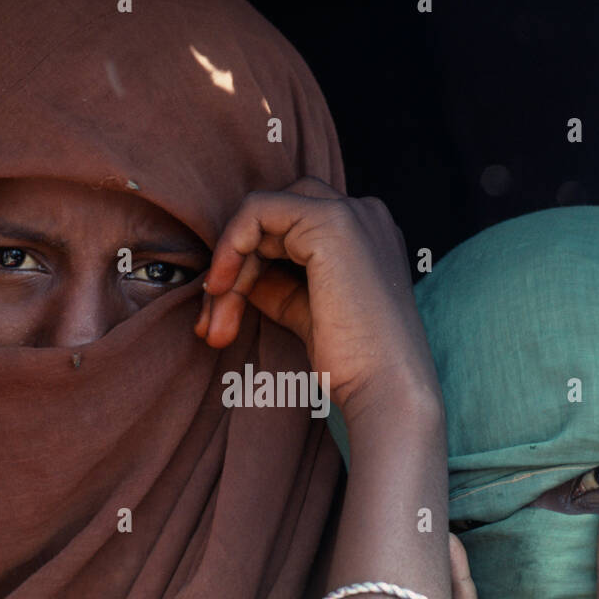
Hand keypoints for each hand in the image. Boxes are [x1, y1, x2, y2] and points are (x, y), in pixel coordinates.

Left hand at [194, 178, 439, 424]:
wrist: (385, 387)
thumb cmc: (355, 362)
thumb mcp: (304, 311)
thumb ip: (275, 284)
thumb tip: (232, 274)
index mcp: (364, 234)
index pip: (289, 230)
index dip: (248, 266)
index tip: (221, 317)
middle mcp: (363, 214)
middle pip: (273, 221)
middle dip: (233, 267)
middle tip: (212, 326)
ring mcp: (350, 213)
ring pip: (261, 217)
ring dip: (228, 268)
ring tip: (216, 326)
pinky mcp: (330, 221)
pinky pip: (258, 211)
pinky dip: (230, 245)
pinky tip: (224, 288)